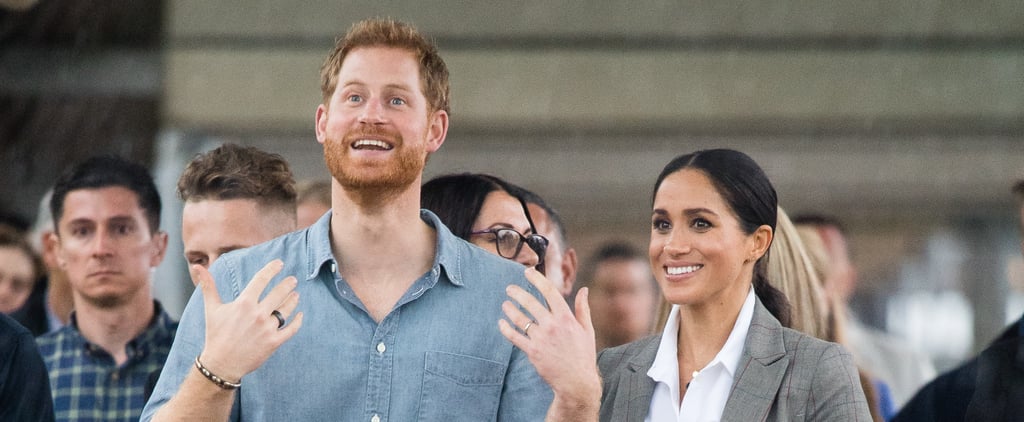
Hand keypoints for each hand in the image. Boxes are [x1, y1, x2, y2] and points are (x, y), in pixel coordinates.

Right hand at [195, 259, 303, 381]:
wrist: (221, 364)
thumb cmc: (216, 334)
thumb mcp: (212, 309)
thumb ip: (208, 286)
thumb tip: (198, 267)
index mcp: (243, 303)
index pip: (262, 279)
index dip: (272, 269)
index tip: (280, 264)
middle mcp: (258, 314)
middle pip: (279, 293)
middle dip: (288, 284)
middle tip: (293, 280)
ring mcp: (267, 328)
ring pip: (286, 309)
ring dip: (293, 300)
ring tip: (296, 295)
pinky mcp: (274, 342)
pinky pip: (291, 329)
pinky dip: (298, 321)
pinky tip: (300, 315)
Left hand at [499, 268, 600, 417]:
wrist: (576, 382)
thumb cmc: (583, 355)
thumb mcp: (587, 330)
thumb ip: (583, 309)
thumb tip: (584, 290)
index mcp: (566, 318)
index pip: (549, 292)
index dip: (537, 279)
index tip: (528, 272)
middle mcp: (553, 326)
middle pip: (530, 303)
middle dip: (517, 293)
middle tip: (509, 288)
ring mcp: (541, 339)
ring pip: (520, 319)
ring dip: (510, 309)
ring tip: (505, 304)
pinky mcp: (533, 351)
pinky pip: (515, 337)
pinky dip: (506, 328)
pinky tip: (502, 322)